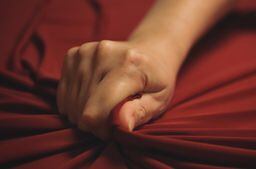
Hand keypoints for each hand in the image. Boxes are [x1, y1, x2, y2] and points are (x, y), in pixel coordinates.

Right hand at [57, 40, 175, 138]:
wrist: (149, 48)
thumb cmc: (157, 78)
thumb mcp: (159, 99)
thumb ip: (140, 112)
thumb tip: (121, 125)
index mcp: (129, 66)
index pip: (97, 110)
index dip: (100, 130)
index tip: (112, 130)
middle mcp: (104, 54)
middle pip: (81, 108)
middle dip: (94, 123)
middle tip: (111, 118)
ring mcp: (86, 52)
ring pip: (70, 102)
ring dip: (83, 113)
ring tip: (104, 107)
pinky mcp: (74, 54)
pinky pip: (63, 92)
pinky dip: (74, 102)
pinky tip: (92, 98)